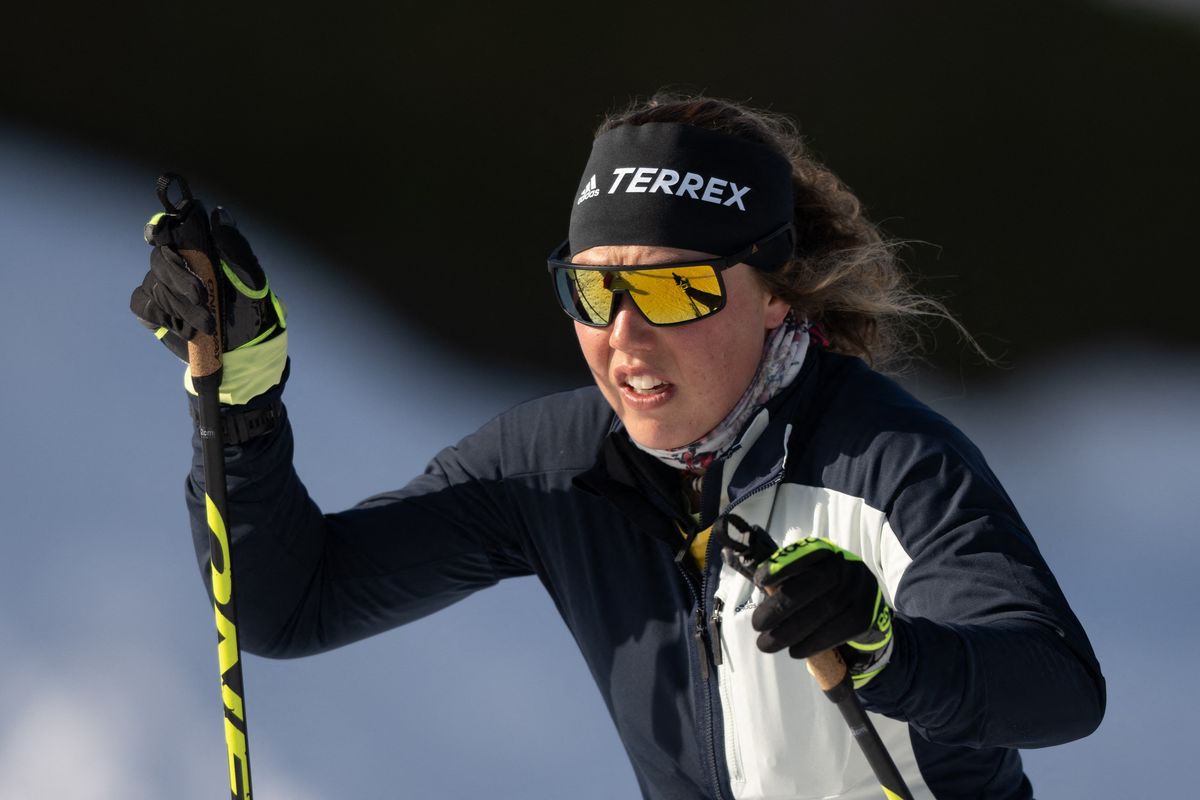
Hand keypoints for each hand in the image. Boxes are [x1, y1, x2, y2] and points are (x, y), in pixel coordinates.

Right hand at [131, 207, 284, 361]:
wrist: (245, 352)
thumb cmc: (251, 311)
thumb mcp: (252, 282)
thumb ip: (237, 250)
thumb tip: (219, 214)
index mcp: (201, 251)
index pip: (172, 229)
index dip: (160, 228)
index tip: (159, 234)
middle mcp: (178, 264)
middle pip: (160, 258)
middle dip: (179, 279)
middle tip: (202, 298)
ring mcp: (164, 288)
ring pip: (154, 286)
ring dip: (180, 307)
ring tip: (208, 326)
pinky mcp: (156, 312)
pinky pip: (143, 306)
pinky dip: (162, 317)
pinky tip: (184, 329)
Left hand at [751, 537, 893, 688]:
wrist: (865, 613)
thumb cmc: (824, 594)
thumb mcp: (810, 579)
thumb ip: (789, 582)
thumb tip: (763, 593)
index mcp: (828, 554)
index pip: (807, 553)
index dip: (784, 565)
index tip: (760, 581)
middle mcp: (847, 567)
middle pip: (814, 583)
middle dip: (781, 605)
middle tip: (757, 624)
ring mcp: (860, 590)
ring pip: (824, 609)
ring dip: (791, 631)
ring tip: (767, 644)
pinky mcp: (867, 616)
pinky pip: (838, 630)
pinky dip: (813, 643)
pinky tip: (795, 651)